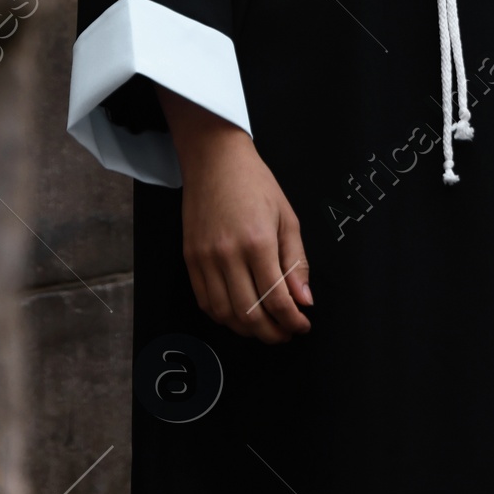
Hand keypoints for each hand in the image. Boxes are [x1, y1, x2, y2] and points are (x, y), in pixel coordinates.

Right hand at [159, 90, 312, 343]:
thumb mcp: (287, 217)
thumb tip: (304, 301)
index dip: (292, 321)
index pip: (276, 300)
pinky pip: (205, 302)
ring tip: (266, 326)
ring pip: (226, 314)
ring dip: (248, 329)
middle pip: (250, 315)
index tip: (302, 325)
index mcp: (257, 242)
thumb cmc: (255, 184)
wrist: (215, 160)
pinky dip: (224, 317)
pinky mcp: (189, 259)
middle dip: (272, 333)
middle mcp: (228, 255)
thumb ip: (296, 262)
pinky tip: (240, 314)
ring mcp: (205, 259)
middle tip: (286, 333)